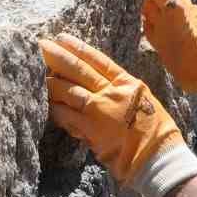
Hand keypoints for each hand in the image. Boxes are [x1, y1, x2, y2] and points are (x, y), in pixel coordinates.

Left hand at [41, 33, 196, 196]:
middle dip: (58, 57)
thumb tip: (100, 89)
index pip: (99, 60)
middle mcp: (113, 92)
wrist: (159, 158)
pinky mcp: (91, 129)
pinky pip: (66, 115)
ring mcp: (100, 109)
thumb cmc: (155, 135)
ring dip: (51, 83)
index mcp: (128, 84)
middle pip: (80, 70)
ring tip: (37, 76)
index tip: (62, 38)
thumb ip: (121, 94)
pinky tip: (44, 104)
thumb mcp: (143, 104)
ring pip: (69, 91)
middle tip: (41, 46)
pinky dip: (54, 109)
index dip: (79, 48)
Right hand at [127, 0, 196, 114]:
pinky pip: (151, 23)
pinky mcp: (163, 39)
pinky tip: (139, 10)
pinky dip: (143, 15)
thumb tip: (170, 0)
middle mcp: (175, 15)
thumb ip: (179, 20)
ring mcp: (169, 27)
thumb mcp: (191, 40)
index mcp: (183, 11)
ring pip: (154, 6)